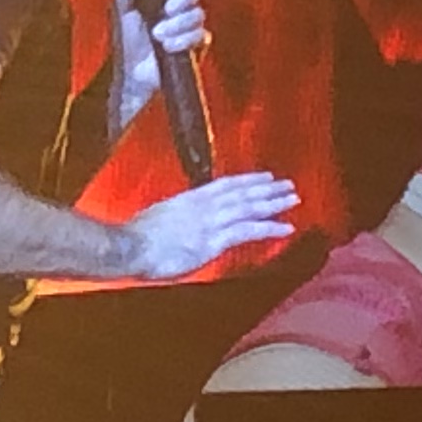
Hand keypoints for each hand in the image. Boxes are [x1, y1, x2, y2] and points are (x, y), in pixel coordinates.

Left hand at [111, 0, 212, 120]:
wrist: (130, 75)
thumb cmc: (123, 40)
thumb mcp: (119, 7)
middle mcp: (177, 1)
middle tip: (164, 12)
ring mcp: (188, 21)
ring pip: (197, 13)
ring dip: (176, 26)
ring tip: (159, 37)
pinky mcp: (195, 42)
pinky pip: (200, 33)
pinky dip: (181, 40)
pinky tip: (168, 47)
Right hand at [120, 169, 299, 281]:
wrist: (128, 246)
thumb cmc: (135, 238)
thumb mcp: (157, 219)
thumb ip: (175, 218)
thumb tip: (180, 223)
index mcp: (189, 199)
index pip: (225, 185)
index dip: (247, 180)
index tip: (264, 176)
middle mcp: (203, 205)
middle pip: (242, 192)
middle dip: (267, 188)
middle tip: (289, 184)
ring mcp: (210, 221)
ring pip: (250, 207)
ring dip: (274, 202)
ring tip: (294, 199)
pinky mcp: (213, 239)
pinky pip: (248, 230)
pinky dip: (269, 227)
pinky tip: (287, 227)